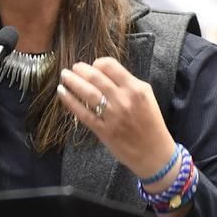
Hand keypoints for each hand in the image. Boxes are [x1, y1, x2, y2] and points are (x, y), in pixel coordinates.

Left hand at [57, 56, 177, 183]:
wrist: (154, 153)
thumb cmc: (151, 123)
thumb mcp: (146, 97)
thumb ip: (128, 84)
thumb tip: (104, 73)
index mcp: (136, 88)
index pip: (111, 66)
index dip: (98, 63)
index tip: (92, 65)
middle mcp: (124, 99)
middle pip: (96, 77)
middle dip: (81, 70)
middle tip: (73, 67)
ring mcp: (113, 115)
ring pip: (88, 93)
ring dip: (73, 81)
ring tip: (64, 75)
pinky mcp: (104, 130)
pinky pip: (83, 113)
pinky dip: (70, 101)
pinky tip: (62, 92)